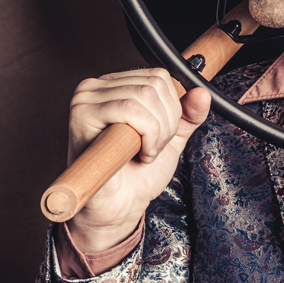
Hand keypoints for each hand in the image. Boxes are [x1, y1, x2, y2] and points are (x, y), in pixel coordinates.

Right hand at [64, 69, 210, 252]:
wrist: (119, 206)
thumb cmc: (137, 173)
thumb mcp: (172, 137)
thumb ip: (189, 115)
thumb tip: (202, 92)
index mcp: (114, 86)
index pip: (159, 76)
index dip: (172, 110)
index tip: (160, 137)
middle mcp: (96, 87)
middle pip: (154, 85)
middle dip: (166, 124)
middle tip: (151, 148)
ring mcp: (85, 99)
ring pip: (145, 96)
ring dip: (156, 133)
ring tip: (143, 152)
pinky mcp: (82, 114)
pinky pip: (130, 109)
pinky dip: (146, 135)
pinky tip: (137, 154)